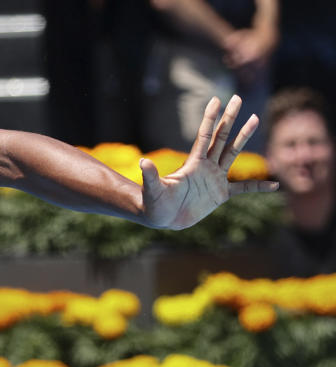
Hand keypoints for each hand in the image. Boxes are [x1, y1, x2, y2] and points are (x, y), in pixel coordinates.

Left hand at [140, 95, 277, 229]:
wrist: (162, 218)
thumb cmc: (154, 204)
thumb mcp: (153, 189)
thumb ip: (151, 176)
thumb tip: (142, 162)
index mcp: (193, 164)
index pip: (204, 136)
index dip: (210, 118)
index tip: (216, 99)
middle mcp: (206, 166)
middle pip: (221, 137)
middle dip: (229, 118)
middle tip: (238, 97)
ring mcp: (215, 179)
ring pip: (233, 153)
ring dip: (244, 136)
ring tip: (255, 118)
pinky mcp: (220, 194)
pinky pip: (244, 188)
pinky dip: (258, 186)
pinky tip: (274, 185)